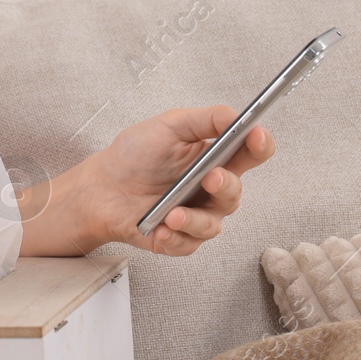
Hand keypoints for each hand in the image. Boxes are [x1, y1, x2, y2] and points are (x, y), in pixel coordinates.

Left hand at [68, 105, 273, 256]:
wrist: (100, 187)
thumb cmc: (135, 155)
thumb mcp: (169, 126)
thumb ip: (206, 119)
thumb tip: (237, 115)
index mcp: (214, 158)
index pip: (250, 152)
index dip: (260, 144)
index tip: (256, 136)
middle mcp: (210, 189)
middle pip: (235, 192)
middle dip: (226, 185)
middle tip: (210, 178)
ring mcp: (196, 215)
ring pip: (212, 225)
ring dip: (194, 220)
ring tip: (172, 214)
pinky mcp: (178, 238)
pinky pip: (186, 245)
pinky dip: (173, 238)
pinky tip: (159, 230)